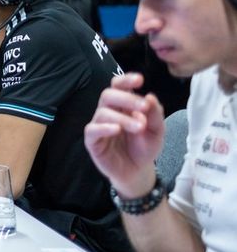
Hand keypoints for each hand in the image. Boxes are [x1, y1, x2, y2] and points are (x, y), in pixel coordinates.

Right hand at [84, 73, 165, 197]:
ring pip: (103, 112)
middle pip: (108, 95)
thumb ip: (155, 114)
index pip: (118, 86)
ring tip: (140, 127)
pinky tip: (117, 130)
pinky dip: (104, 128)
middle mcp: (108, 111)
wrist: (138, 172)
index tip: (140, 80)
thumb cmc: (144, 148)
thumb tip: (150, 96)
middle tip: (144, 107)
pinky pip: (93, 130)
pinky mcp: (92, 141)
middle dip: (126, 98)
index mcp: (123, 106)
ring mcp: (98, 125)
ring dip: (123, 117)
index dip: (126, 80)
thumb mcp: (157, 131)